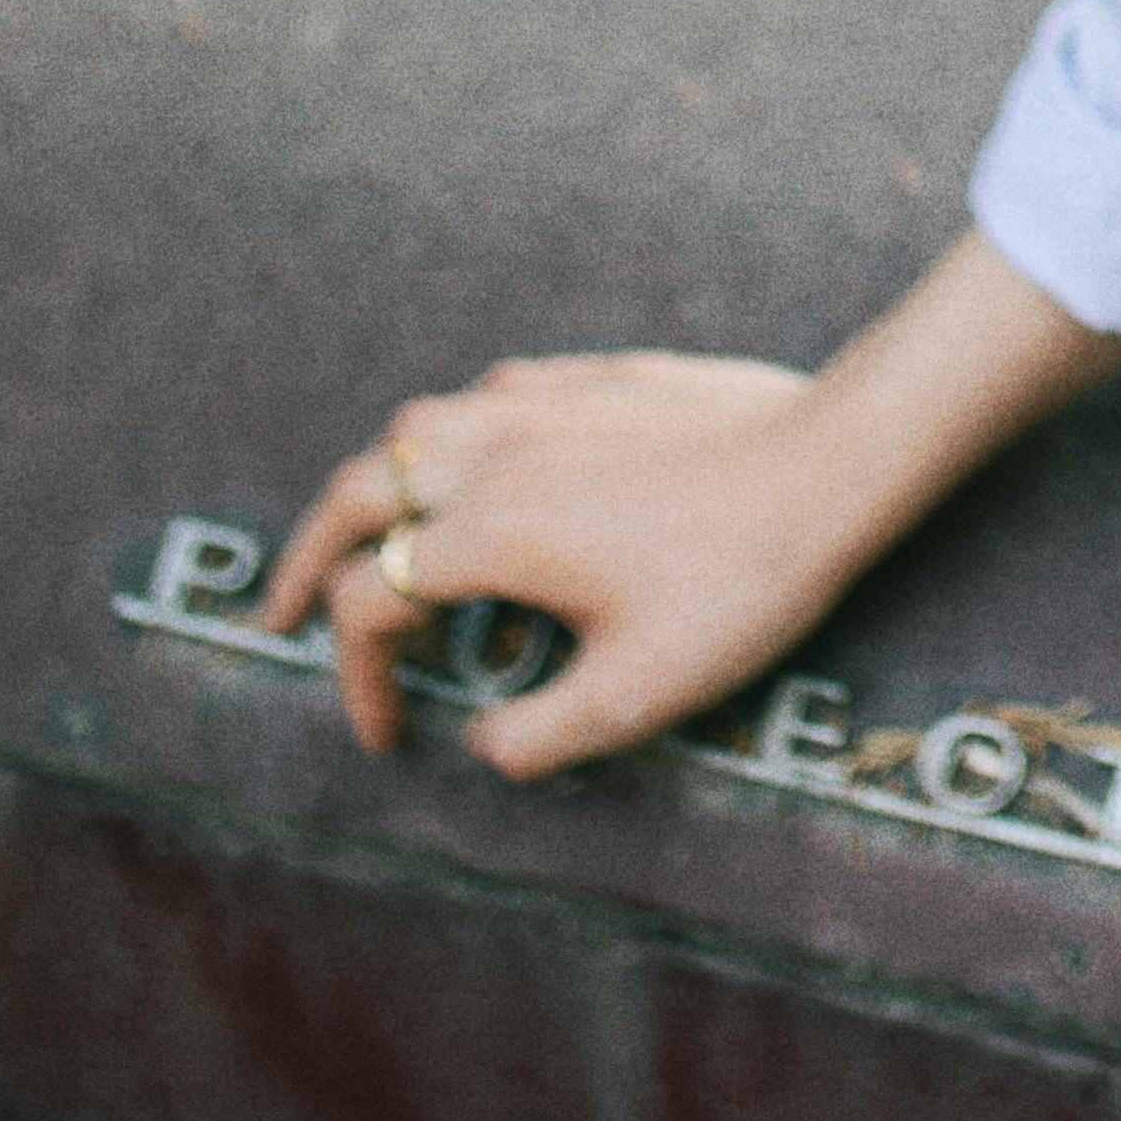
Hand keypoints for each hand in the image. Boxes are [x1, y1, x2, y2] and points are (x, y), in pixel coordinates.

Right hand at [263, 352, 859, 780]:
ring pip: (416, 428)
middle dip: (307, 559)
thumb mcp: (636, 694)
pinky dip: (455, 437)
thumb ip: (536, 735)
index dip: (358, 679)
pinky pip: (492, 396)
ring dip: (375, 486)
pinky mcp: (599, 376)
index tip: (385, 732)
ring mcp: (546, 402)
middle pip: (357, 495)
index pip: (372, 605)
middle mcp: (496, 453)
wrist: (838, 459)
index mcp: (490, 533)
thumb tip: (483, 743)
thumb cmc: (741, 581)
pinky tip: (481, 465)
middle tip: (283, 610)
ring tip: (372, 533)